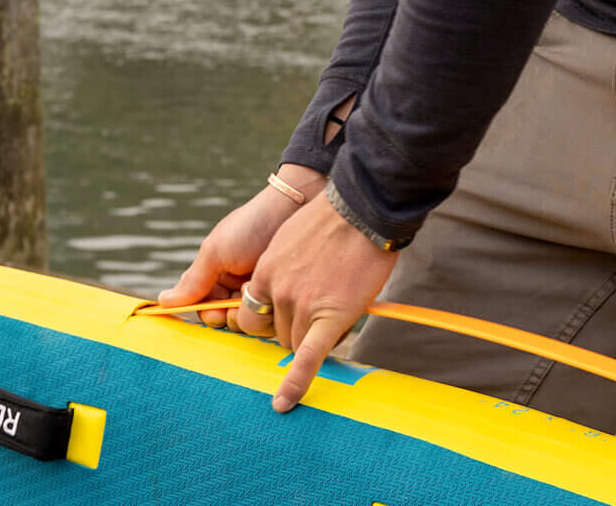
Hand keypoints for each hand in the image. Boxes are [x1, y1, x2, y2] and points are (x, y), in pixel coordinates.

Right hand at [159, 165, 324, 326]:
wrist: (294, 209)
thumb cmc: (250, 226)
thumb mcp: (216, 251)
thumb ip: (193, 280)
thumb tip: (162, 301)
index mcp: (215, 274)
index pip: (202, 305)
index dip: (207, 314)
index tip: (215, 314)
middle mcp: (236, 284)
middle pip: (224, 317)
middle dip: (229, 315)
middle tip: (238, 305)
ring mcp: (259, 290)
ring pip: (247, 320)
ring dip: (249, 310)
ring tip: (256, 291)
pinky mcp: (281, 295)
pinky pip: (270, 316)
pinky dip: (268, 308)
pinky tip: (272, 292)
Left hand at [240, 194, 398, 412]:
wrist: (362, 211)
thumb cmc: (331, 221)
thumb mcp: (289, 240)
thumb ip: (278, 270)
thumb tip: (279, 291)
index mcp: (264, 272)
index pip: (254, 314)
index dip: (269, 319)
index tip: (283, 317)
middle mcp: (276, 291)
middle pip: (276, 333)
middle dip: (293, 329)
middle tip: (317, 309)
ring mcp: (301, 305)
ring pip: (294, 343)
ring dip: (310, 336)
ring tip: (336, 305)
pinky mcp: (328, 317)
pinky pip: (307, 358)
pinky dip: (295, 383)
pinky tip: (285, 403)